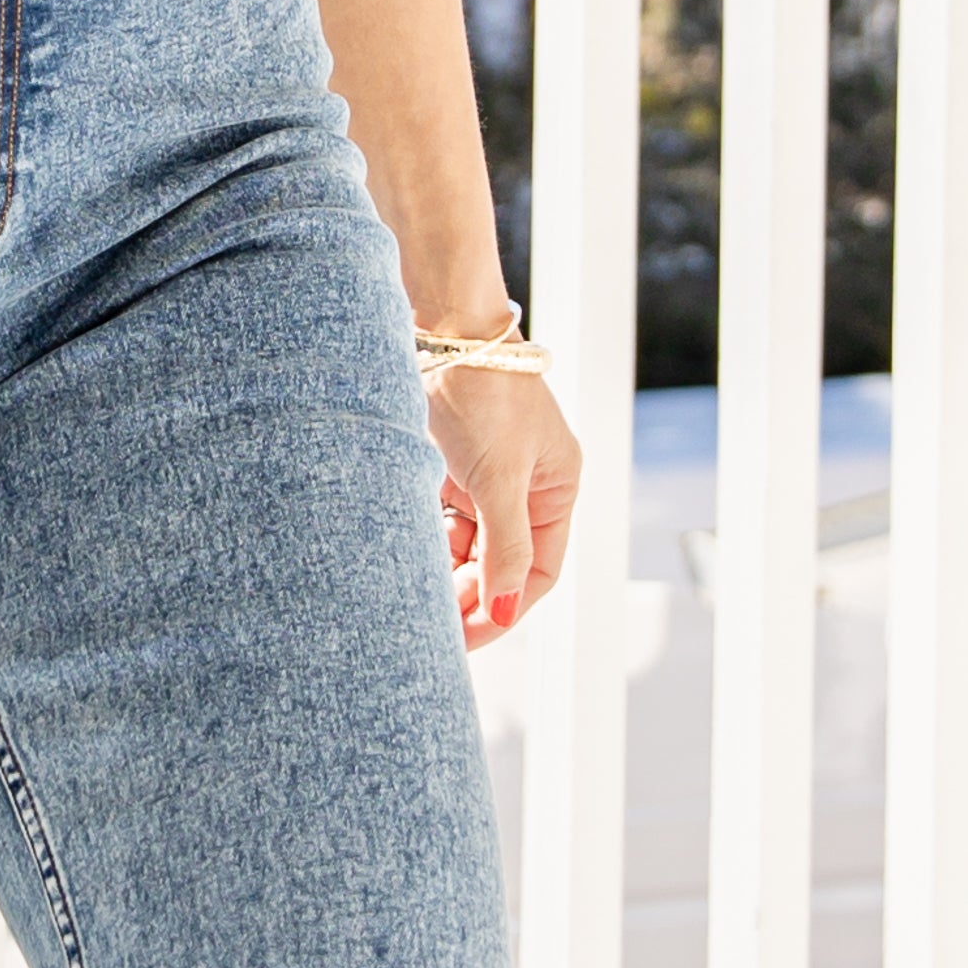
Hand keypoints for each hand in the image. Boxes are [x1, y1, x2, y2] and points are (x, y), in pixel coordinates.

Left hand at [429, 361, 581, 650]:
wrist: (442, 330)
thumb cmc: (484, 396)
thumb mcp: (499, 478)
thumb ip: (504, 547)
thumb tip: (502, 610)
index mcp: (557, 489)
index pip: (538, 571)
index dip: (505, 608)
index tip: (468, 637)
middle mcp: (528, 487)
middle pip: (501, 564)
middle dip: (471, 596)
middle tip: (434, 630)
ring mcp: (488, 478)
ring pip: (469, 547)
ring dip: (447, 574)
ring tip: (418, 595)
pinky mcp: (452, 469)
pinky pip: (443, 523)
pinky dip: (429, 544)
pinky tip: (410, 560)